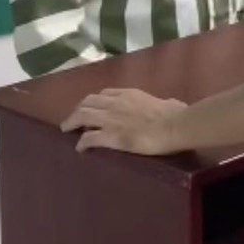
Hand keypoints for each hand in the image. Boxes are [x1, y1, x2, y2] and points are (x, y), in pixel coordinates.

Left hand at [61, 88, 187, 154]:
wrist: (173, 126)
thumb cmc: (176, 115)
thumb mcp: (169, 103)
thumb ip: (165, 104)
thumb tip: (171, 105)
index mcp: (130, 94)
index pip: (105, 94)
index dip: (95, 100)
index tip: (93, 107)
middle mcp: (116, 103)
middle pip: (88, 102)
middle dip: (79, 109)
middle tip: (74, 119)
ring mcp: (111, 119)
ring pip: (82, 116)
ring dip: (72, 122)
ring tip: (67, 129)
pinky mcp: (110, 136)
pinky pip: (88, 138)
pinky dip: (81, 143)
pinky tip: (79, 149)